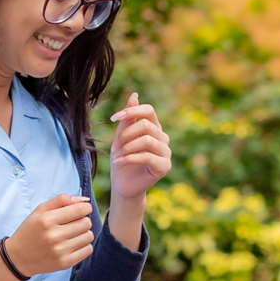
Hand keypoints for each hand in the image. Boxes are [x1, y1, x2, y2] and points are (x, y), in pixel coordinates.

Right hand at [5, 194, 96, 276]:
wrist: (18, 258)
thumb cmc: (31, 230)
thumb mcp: (40, 210)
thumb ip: (61, 200)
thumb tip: (85, 200)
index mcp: (47, 220)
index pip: (80, 210)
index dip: (85, 208)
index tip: (82, 210)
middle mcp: (54, 236)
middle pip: (86, 223)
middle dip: (83, 220)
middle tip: (72, 224)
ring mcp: (60, 251)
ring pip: (89, 236)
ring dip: (83, 233)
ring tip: (71, 235)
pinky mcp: (65, 263)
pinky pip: (88, 250)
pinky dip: (83, 246)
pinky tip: (72, 245)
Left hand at [108, 93, 171, 215]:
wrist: (123, 185)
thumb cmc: (122, 159)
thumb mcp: (121, 137)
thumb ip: (128, 119)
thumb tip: (134, 95)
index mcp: (154, 128)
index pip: (149, 110)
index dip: (131, 111)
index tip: (113, 117)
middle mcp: (163, 138)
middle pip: (146, 125)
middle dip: (126, 134)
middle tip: (115, 145)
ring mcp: (166, 153)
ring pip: (147, 140)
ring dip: (127, 147)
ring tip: (117, 155)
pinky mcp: (164, 166)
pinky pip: (147, 156)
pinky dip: (129, 158)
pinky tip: (118, 162)